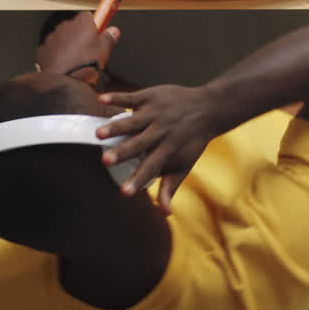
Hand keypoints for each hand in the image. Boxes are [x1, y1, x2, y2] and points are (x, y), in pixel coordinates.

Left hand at [36, 12, 120, 84]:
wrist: (64, 80)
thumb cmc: (85, 64)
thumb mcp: (105, 51)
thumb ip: (109, 37)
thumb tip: (114, 31)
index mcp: (82, 23)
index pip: (89, 15)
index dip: (95, 24)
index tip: (99, 31)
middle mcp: (65, 26)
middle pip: (75, 26)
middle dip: (81, 35)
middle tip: (90, 49)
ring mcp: (52, 37)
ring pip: (63, 37)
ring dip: (69, 44)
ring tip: (77, 59)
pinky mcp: (43, 49)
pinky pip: (53, 48)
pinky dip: (58, 53)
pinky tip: (66, 64)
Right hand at [96, 85, 216, 213]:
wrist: (209, 108)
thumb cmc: (192, 141)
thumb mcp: (185, 164)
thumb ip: (171, 187)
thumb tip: (164, 213)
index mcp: (169, 148)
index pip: (151, 167)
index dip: (138, 180)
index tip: (123, 193)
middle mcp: (163, 130)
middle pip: (140, 143)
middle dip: (123, 152)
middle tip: (105, 161)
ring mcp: (157, 112)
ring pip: (133, 120)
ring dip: (116, 126)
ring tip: (99, 134)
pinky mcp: (152, 96)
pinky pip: (132, 97)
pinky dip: (117, 97)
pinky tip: (101, 98)